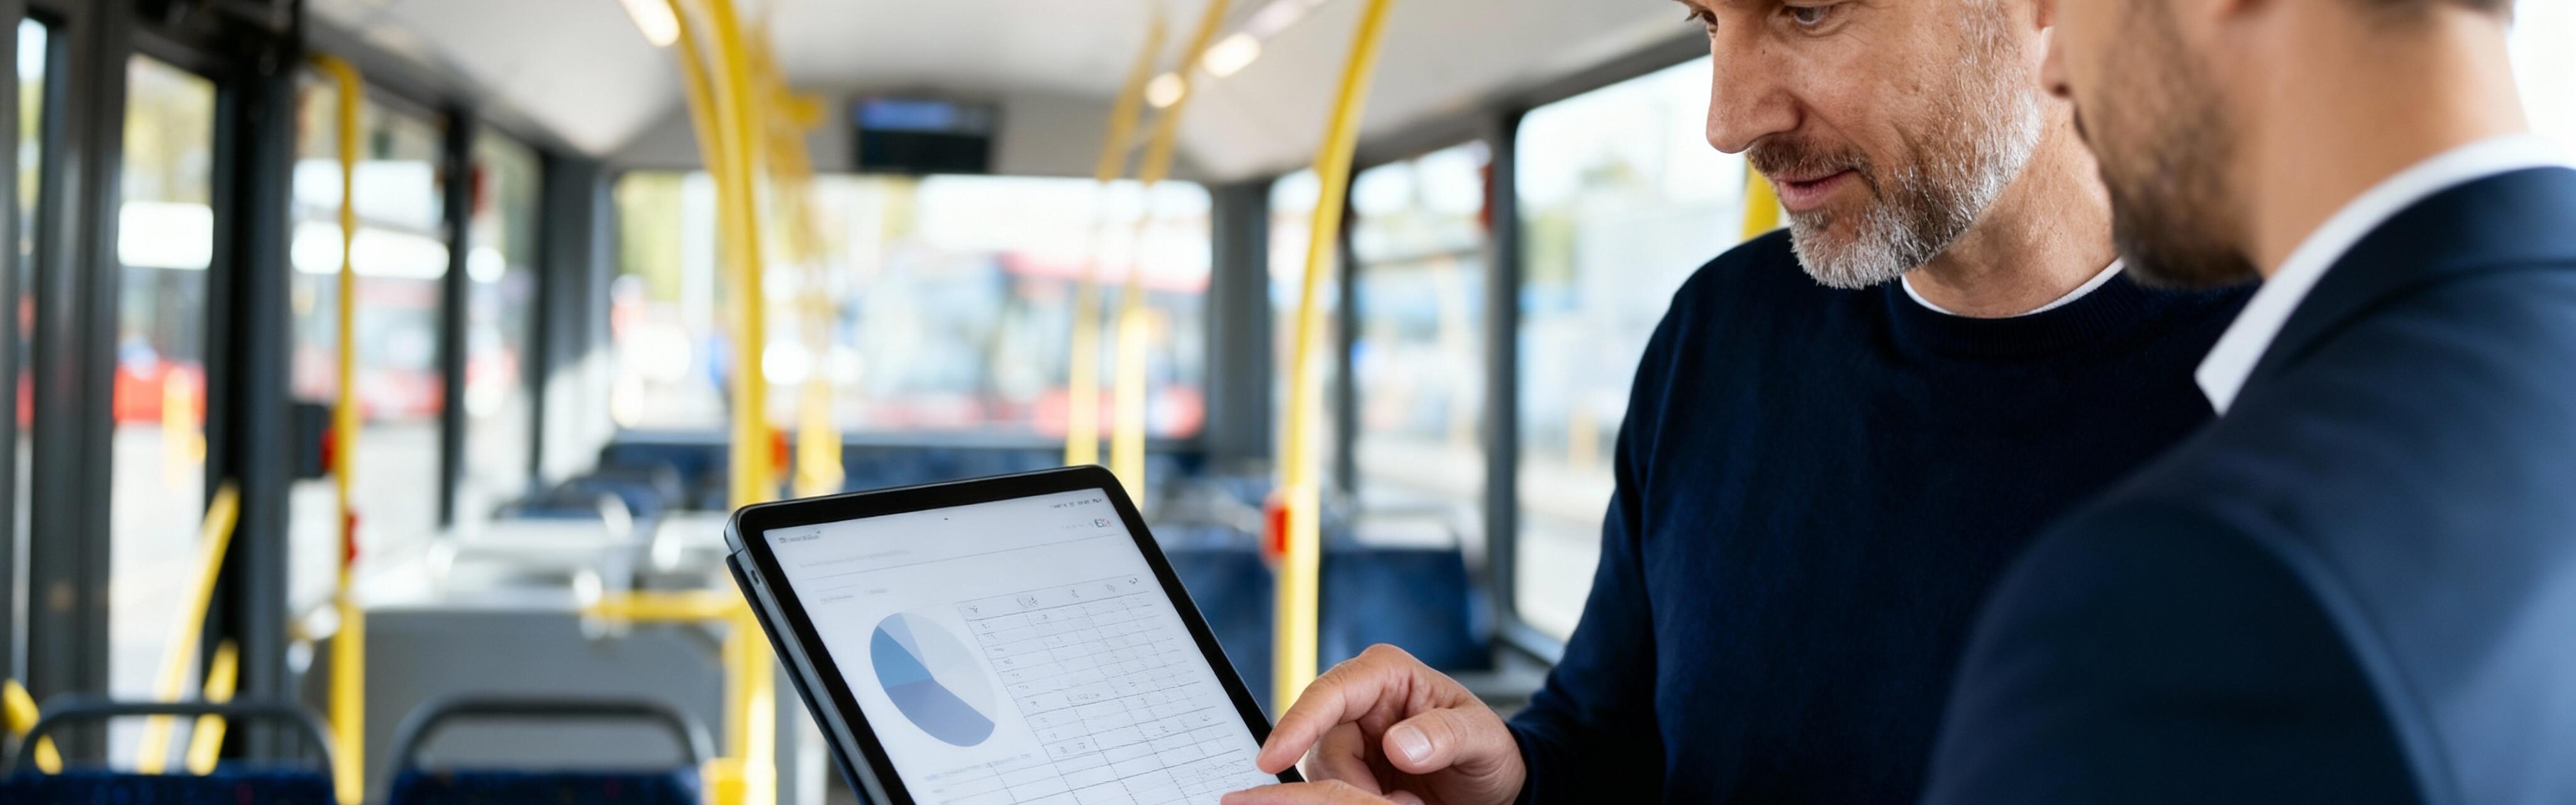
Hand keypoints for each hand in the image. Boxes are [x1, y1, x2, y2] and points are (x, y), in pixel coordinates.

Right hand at [1247, 645, 1524, 804]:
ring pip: (1321, 772)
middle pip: (1319, 741)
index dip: (1298, 722)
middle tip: (1398, 800)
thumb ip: (1445, 735)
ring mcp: (1352, 736)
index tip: (1274, 757)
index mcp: (1388, 674)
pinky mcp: (1349, 769)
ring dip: (1357, 795)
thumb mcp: (1482, 739)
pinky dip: (1356, 803)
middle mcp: (1360, 700)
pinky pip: (1330, 789)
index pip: (1329, 692)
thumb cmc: (1488, 749)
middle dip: (1349, 780)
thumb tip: (1396, 744)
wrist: (1491, 785)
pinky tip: (1394, 802)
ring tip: (1407, 801)